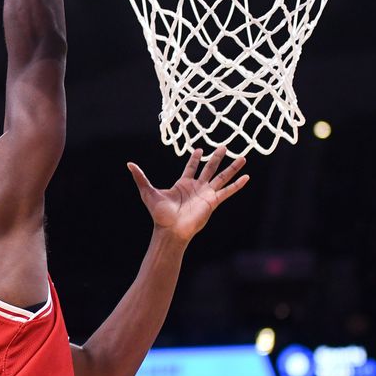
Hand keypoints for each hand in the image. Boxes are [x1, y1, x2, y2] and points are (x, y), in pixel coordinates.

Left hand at [127, 147, 249, 241]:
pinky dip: (237, 185)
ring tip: (243, 157)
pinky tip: (247, 177)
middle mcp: (197, 187)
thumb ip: (141, 177)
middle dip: (217, 157)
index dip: (195, 158)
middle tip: (224, 146)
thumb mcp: (148, 192)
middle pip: (209, 168)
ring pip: (222, 176)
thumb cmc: (159, 214)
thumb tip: (129, 164)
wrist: (170, 229)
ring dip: (232, 167)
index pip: (192, 167)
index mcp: (183, 184)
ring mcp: (206, 194)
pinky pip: (227, 191)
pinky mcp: (213, 202)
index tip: (199, 149)